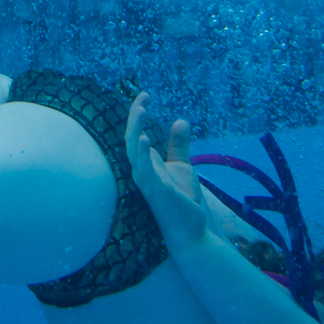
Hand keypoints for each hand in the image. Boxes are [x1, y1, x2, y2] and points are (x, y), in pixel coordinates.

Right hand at [125, 92, 210, 248]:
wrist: (192, 229)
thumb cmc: (183, 200)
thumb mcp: (183, 166)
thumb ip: (178, 145)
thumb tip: (180, 120)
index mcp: (147, 164)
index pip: (136, 135)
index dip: (137, 115)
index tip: (144, 95)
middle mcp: (143, 172)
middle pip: (131, 140)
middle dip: (134, 118)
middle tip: (142, 98)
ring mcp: (148, 182)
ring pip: (134, 153)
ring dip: (135, 130)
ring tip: (140, 110)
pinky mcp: (157, 192)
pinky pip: (145, 171)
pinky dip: (142, 155)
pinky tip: (145, 139)